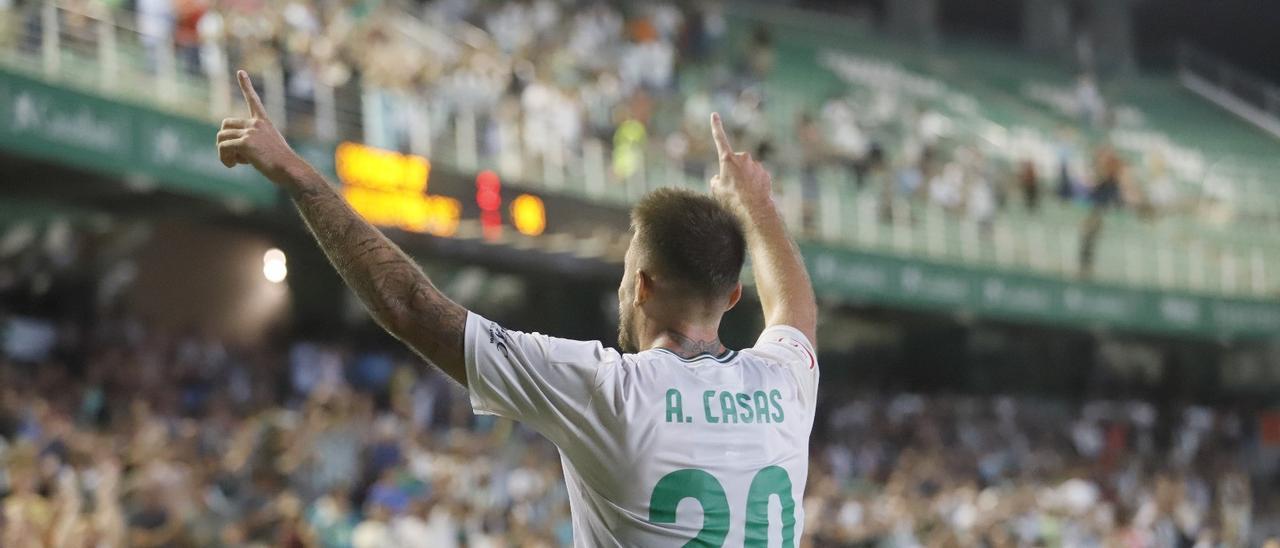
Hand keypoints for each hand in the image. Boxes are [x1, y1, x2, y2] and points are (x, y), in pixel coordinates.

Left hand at [217, 70, 300, 185]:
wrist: (289, 169)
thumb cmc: (282, 164)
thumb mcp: (269, 148)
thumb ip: (253, 143)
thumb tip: (232, 150)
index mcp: (264, 122)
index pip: (253, 100)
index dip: (246, 85)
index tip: (240, 72)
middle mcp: (256, 124)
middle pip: (225, 125)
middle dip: (224, 140)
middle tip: (234, 155)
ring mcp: (250, 132)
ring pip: (221, 137)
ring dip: (223, 152)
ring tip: (234, 163)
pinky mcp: (245, 143)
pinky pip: (223, 147)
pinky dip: (224, 158)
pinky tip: (233, 166)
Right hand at [709, 112, 772, 212]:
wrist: (753, 208)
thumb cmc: (732, 199)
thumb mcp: (716, 190)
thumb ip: (716, 180)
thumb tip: (719, 178)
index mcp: (728, 159)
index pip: (719, 139)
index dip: (716, 126)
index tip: (714, 115)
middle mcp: (743, 158)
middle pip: (735, 162)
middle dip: (734, 171)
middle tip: (732, 187)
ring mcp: (756, 165)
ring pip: (747, 170)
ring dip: (745, 178)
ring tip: (743, 194)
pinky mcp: (765, 173)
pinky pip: (757, 177)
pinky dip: (754, 184)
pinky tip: (753, 194)